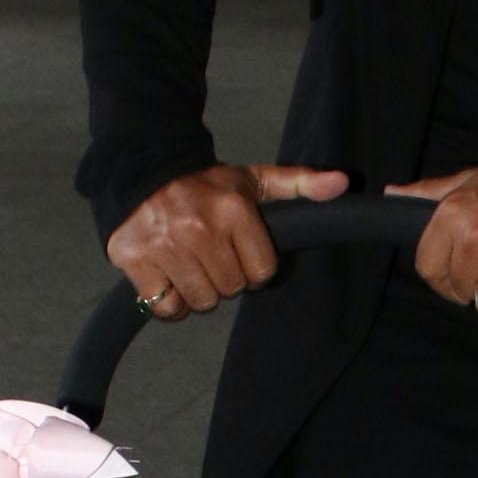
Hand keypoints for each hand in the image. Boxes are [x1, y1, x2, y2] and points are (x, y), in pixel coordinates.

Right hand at [106, 162, 348, 320]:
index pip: (262, 273)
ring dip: (199, 292)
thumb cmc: (204, 183)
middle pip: (231, 289)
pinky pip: (166, 307)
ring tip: (190, 264)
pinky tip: (170, 279)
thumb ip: (298, 183)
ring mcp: (165, 246)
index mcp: (233, 210)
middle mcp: (199, 228)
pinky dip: (170, 303)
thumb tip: (342, 183)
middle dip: (225, 278)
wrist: (142, 170)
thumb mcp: (252, 179)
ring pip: (201, 301)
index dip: (252, 268)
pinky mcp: (135, 260)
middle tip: (210, 255)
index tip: (238, 252)